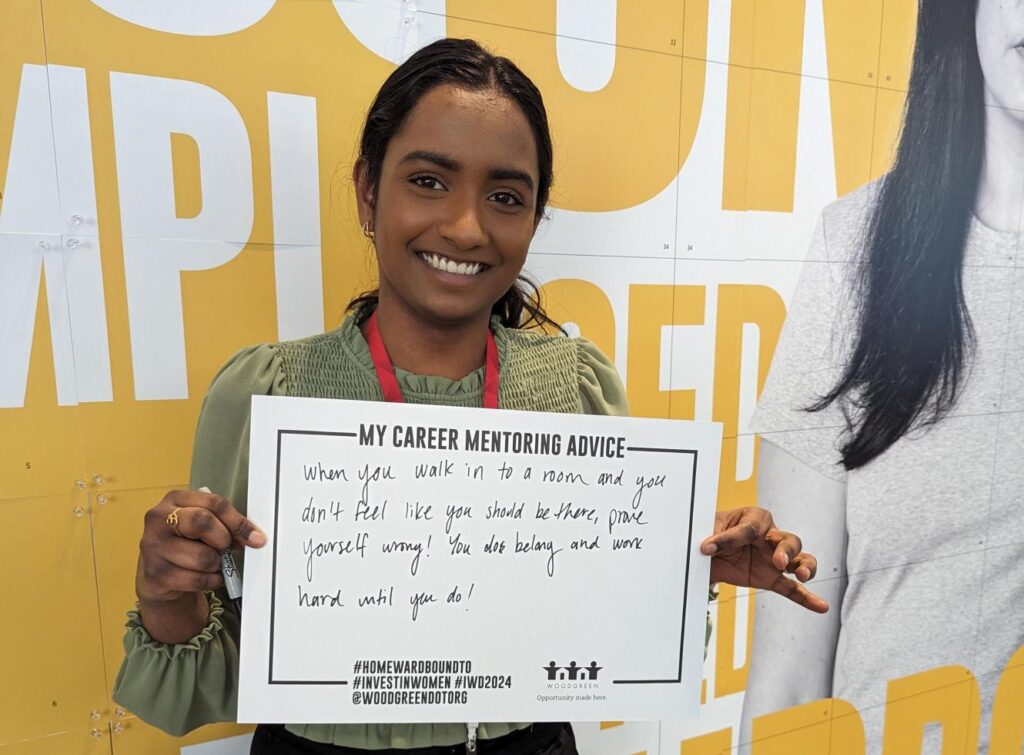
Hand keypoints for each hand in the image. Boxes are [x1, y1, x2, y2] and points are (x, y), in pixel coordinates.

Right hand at [136, 489, 265, 604]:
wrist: (158, 572)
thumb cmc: (185, 542)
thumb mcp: (201, 524)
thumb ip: (224, 523)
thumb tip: (253, 537)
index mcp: (175, 499)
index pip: (214, 503)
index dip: (238, 521)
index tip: (255, 537)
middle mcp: (159, 520)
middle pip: (203, 522)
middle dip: (223, 539)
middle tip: (225, 548)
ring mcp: (154, 547)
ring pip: (203, 556)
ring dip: (216, 564)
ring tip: (209, 562)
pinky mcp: (156, 574)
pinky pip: (198, 579)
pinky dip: (210, 580)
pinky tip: (205, 576)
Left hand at [701, 507, 828, 613]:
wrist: (705, 553)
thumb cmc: (711, 533)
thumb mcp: (709, 529)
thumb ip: (714, 537)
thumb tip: (708, 547)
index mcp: (754, 517)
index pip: (751, 528)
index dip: (731, 538)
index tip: (707, 548)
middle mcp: (770, 536)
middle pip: (789, 540)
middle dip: (786, 550)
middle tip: (778, 561)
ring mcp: (774, 559)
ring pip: (799, 559)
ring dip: (804, 566)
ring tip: (801, 575)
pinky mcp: (771, 578)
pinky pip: (792, 589)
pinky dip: (807, 598)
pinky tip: (822, 606)